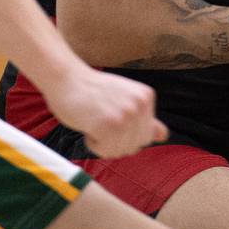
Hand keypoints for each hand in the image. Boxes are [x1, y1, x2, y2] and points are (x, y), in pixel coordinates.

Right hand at [42, 65, 167, 157]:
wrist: (65, 77)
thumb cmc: (90, 90)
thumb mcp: (123, 99)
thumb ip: (143, 118)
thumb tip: (164, 135)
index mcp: (146, 97)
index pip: (146, 137)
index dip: (126, 134)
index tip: (111, 117)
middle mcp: (140, 105)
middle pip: (135, 146)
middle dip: (115, 140)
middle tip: (100, 118)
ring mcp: (126, 115)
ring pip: (120, 151)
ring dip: (103, 142)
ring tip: (94, 119)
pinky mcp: (109, 125)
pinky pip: (105, 151)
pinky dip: (93, 144)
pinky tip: (87, 124)